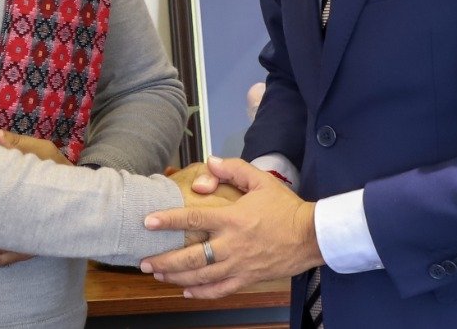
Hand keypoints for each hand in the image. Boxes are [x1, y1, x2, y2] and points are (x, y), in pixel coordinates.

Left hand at [141, 156, 323, 298]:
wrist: (311, 236)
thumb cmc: (285, 207)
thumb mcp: (261, 180)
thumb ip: (234, 169)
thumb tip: (210, 162)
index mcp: (233, 219)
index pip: (194, 219)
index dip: (169, 220)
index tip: (148, 222)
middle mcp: (232, 245)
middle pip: (191, 257)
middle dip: (164, 260)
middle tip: (144, 261)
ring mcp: (239, 265)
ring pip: (201, 277)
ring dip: (176, 277)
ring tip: (158, 275)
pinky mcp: (247, 278)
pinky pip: (220, 290)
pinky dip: (201, 293)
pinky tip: (186, 291)